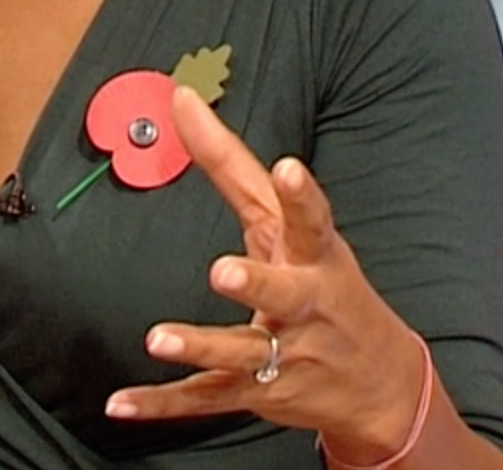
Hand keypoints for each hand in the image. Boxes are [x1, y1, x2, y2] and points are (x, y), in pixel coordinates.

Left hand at [103, 87, 429, 456]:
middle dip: (256, 284)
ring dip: (200, 345)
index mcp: (315, 257)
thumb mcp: (294, 226)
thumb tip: (181, 99)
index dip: (300, 195)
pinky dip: (161, 403)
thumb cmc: (327, 285)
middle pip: (282, 294)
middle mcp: (303, 304)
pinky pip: (204, 398)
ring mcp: (282, 354)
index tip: (289, 169)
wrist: (380, 383)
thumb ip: (233, 165)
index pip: (310, 220)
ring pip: (238, 352)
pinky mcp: (256, 392)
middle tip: (224, 271)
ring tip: (160, 338)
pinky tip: (122, 403)